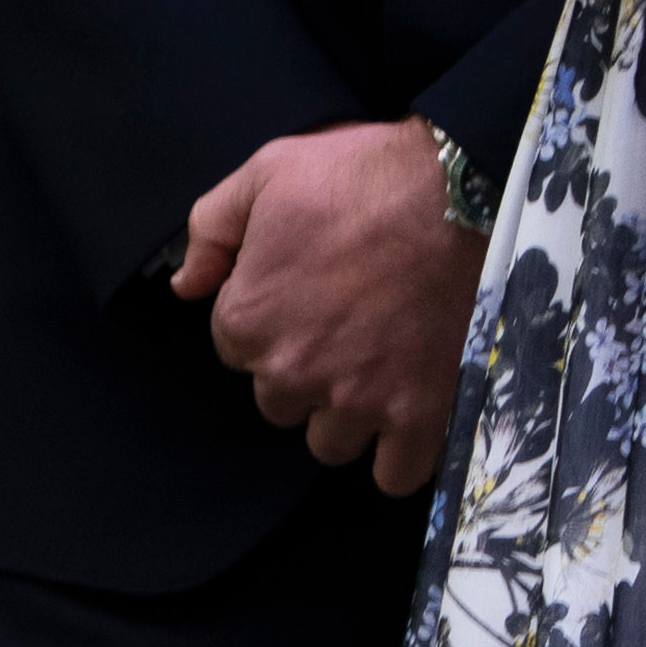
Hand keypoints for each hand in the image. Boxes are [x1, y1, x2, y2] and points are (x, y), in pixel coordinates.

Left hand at [167, 119, 484, 493]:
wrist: (460, 189)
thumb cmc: (362, 175)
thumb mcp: (267, 172)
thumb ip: (211, 229)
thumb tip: (185, 284)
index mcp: (248, 317)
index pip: (236, 349)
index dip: (270, 319)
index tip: (307, 293)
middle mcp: (293, 371)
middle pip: (280, 401)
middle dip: (306, 369)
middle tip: (348, 324)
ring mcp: (357, 400)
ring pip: (330, 441)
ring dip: (348, 414)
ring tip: (381, 364)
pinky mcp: (418, 415)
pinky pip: (395, 475)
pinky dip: (399, 456)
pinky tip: (409, 416)